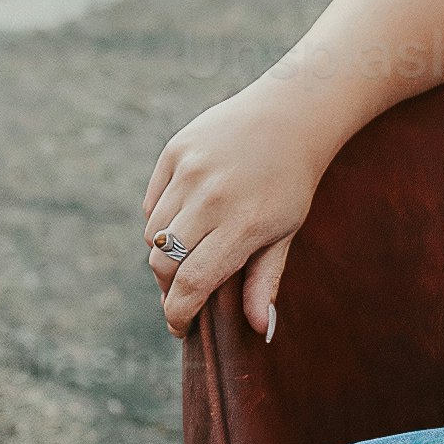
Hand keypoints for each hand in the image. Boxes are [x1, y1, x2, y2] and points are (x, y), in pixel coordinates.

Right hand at [140, 85, 324, 338]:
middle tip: (184, 296)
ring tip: (185, 259)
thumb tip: (260, 329)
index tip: (180, 328)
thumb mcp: (285, 232)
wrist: (289, 114)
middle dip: (169, 289)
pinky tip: (183, 224)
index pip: (192, 282)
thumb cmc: (291, 181)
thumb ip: (266, 280)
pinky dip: (159, 223)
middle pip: (163, 262)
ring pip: (152, 234)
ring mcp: (189, 170)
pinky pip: (152, 204)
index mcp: (243, 223)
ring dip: (162, 256)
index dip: (179, 313)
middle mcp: (211, 196)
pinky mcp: (174, 151)